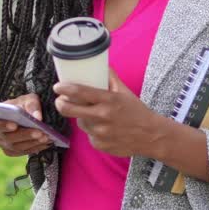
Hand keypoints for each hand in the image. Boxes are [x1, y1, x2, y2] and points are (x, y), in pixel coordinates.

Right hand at [0, 93, 52, 157]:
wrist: (24, 115)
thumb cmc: (22, 105)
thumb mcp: (27, 99)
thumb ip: (31, 105)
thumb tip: (37, 117)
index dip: (2, 126)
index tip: (14, 125)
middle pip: (8, 138)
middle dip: (25, 135)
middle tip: (39, 132)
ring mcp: (5, 145)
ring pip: (17, 147)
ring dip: (32, 142)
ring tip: (46, 136)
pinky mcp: (14, 152)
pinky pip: (24, 151)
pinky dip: (36, 147)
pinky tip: (46, 142)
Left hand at [54, 70, 170, 157]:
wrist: (150, 136)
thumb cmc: (137, 111)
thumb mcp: (125, 91)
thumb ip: (110, 78)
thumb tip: (100, 64)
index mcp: (108, 100)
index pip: (79, 92)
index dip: (64, 88)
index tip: (58, 86)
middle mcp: (102, 116)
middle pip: (69, 110)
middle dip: (60, 104)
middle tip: (60, 100)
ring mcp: (100, 133)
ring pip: (80, 122)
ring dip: (82, 117)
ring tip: (94, 114)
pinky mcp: (99, 145)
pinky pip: (89, 135)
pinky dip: (92, 130)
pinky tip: (104, 128)